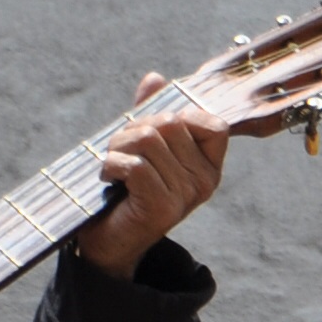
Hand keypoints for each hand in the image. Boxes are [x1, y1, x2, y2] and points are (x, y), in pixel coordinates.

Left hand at [75, 74, 229, 276]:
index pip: (212, 124)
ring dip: (119, 146)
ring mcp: (186, 196)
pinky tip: (109, 178)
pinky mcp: (162, 207)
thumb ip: (151, 115)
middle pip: (170, 123)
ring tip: (112, 164)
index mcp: (208, 167)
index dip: (180, 116)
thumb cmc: (126, 191)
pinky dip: (113, 164)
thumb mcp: (142, 148)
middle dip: (135, 129)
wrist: (109, 243)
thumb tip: (155, 78)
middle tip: (121, 151)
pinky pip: (136, 164)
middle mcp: (204, 182)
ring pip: (149, 139)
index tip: (154, 133)